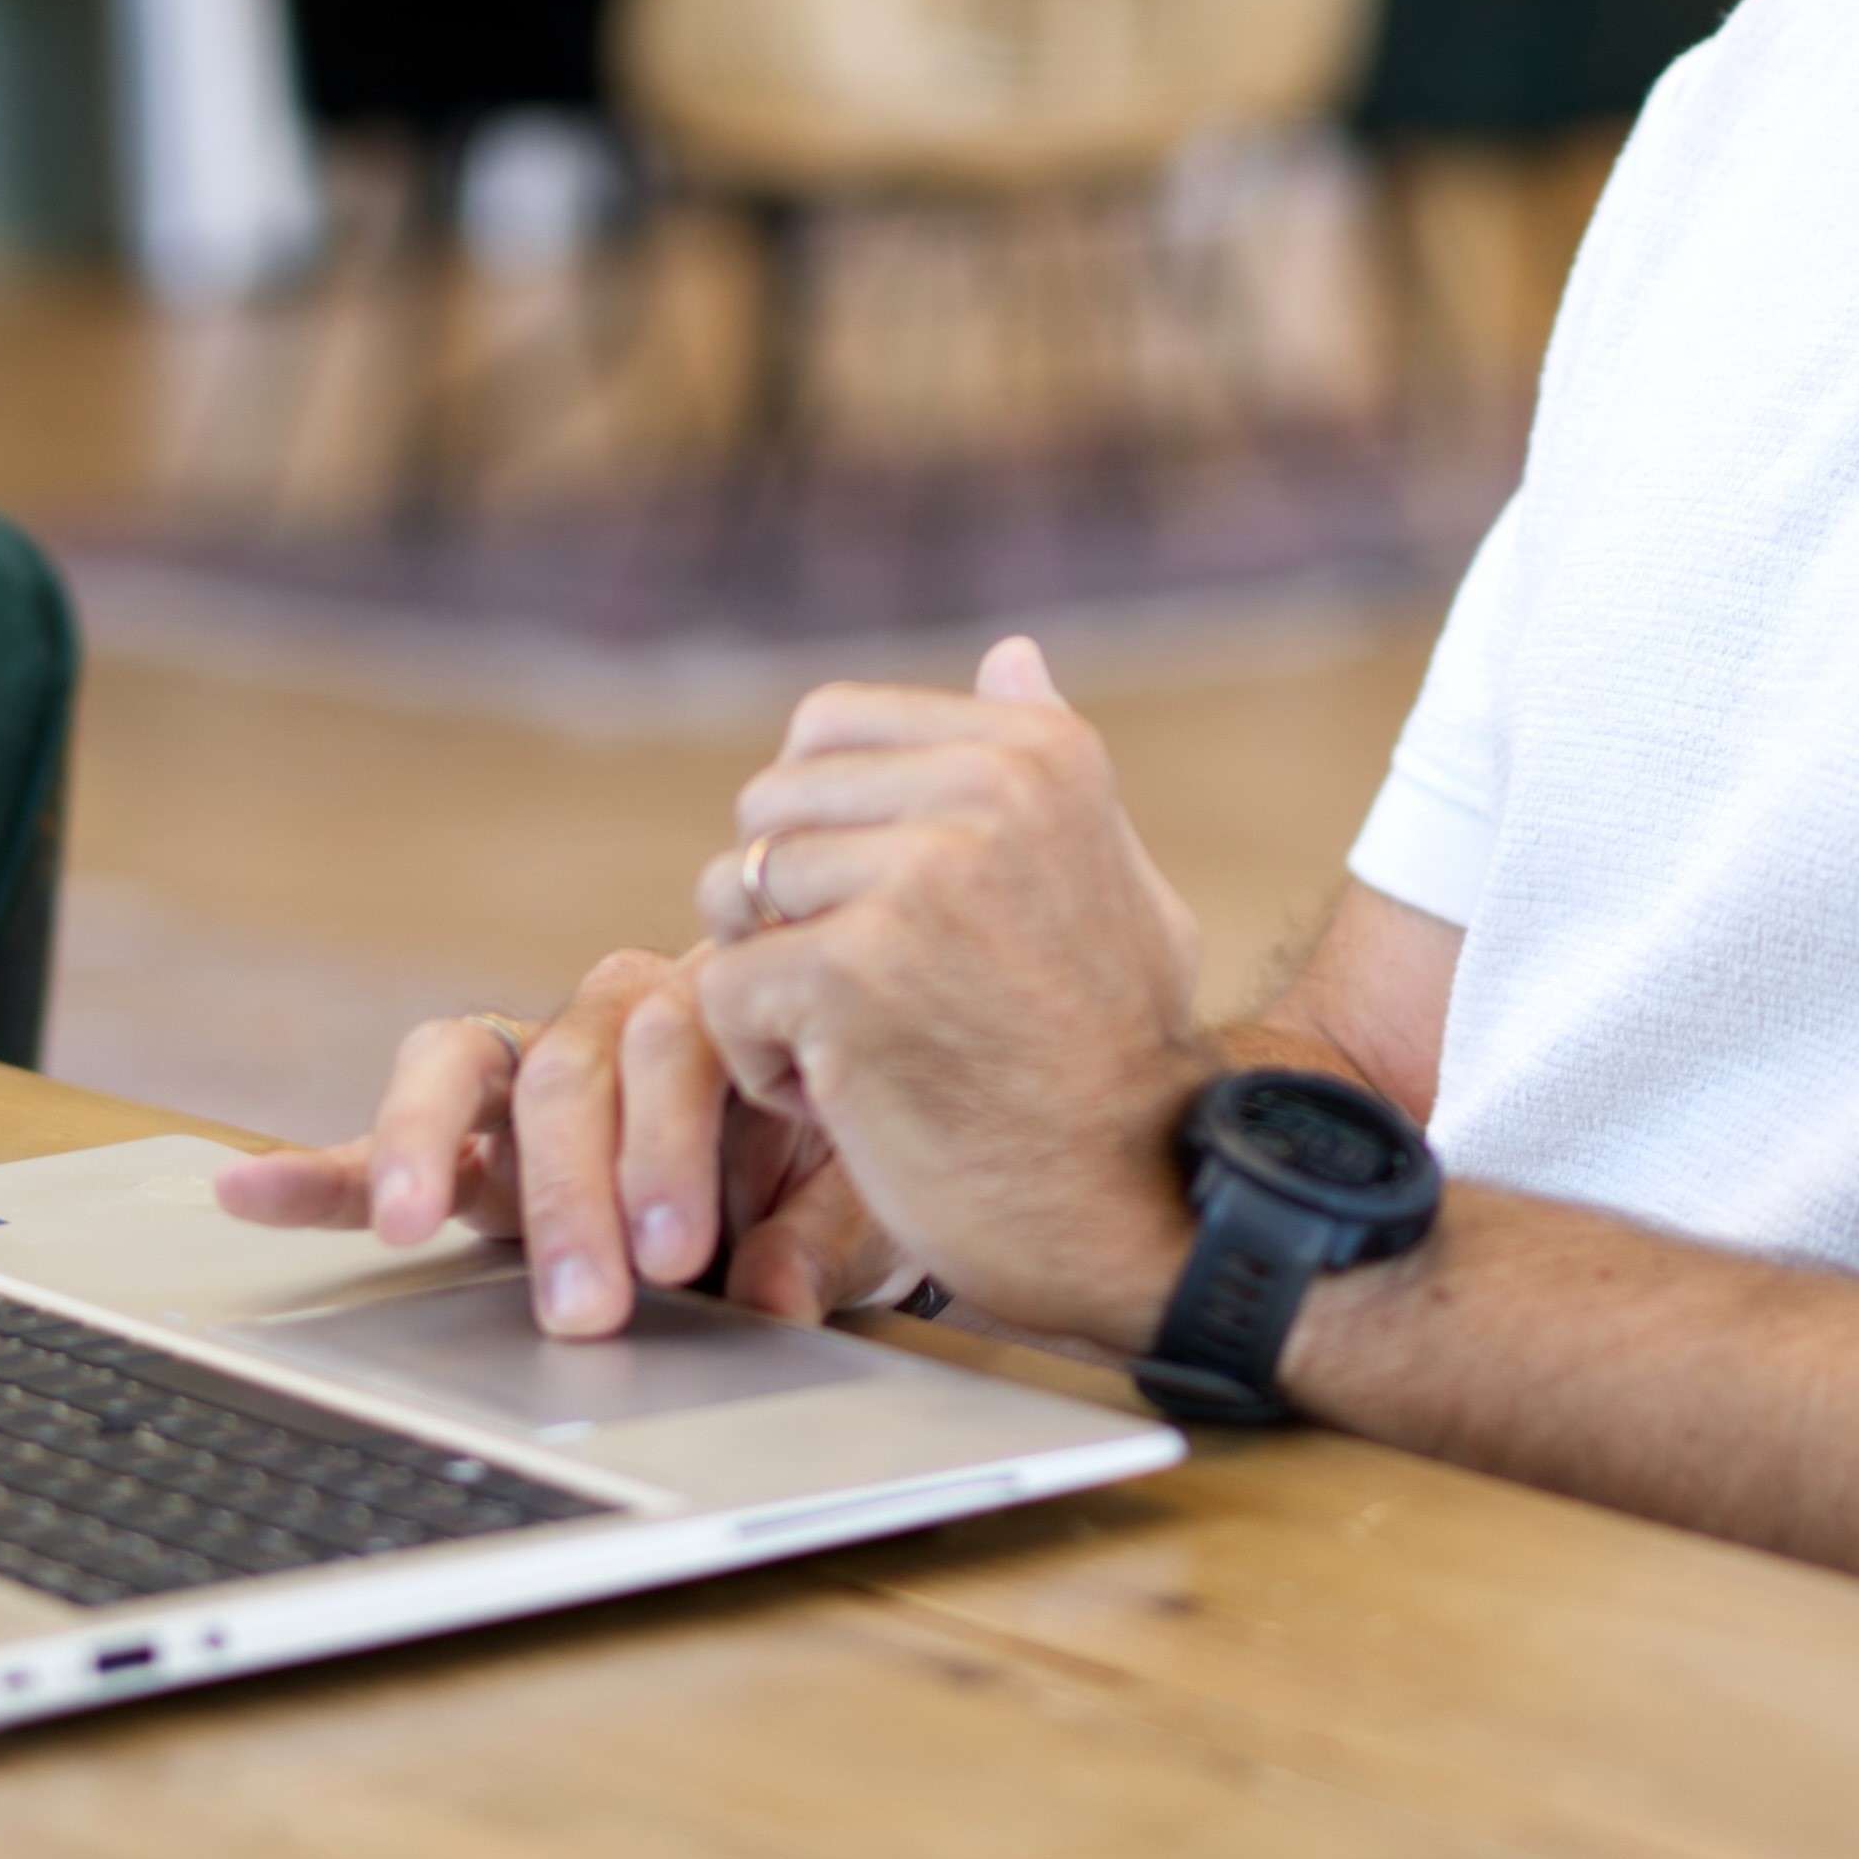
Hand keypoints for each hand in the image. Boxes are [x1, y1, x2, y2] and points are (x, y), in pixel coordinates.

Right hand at [206, 948, 914, 1335]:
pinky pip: (379, 1145)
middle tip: (584, 1304)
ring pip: (456, 1069)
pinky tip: (247, 1191)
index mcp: (712, 1010)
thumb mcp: (858, 1193)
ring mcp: (522, 1076)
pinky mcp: (462, 1142)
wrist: (820, 1153)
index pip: (673, 1050)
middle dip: (571, 1193)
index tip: (683, 1257)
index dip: (671, 1150)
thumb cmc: (837, 1160)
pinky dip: (316, 1171)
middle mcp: (605, 1021)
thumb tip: (774, 1299)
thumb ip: (818, 1235)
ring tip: (407, 1222)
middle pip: (568, 1074)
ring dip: (428, 1148)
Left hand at [687, 638, 1217, 1348]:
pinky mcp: (851, 974)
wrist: (1135, 1205)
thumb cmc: (1116, 1055)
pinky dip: (762, 1066)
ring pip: (733, 894)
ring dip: (772, 988)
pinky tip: (848, 1104)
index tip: (889, 920)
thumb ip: (1043, 766)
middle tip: (875, 1003)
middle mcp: (984, 792)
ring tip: (866, 1052)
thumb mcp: (1113, 880)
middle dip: (788, 911)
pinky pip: (724, 990)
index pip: (828, 729)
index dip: (822, 828)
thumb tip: (1009, 652)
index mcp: (1036, 751)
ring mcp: (917, 879)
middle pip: (769, 808)